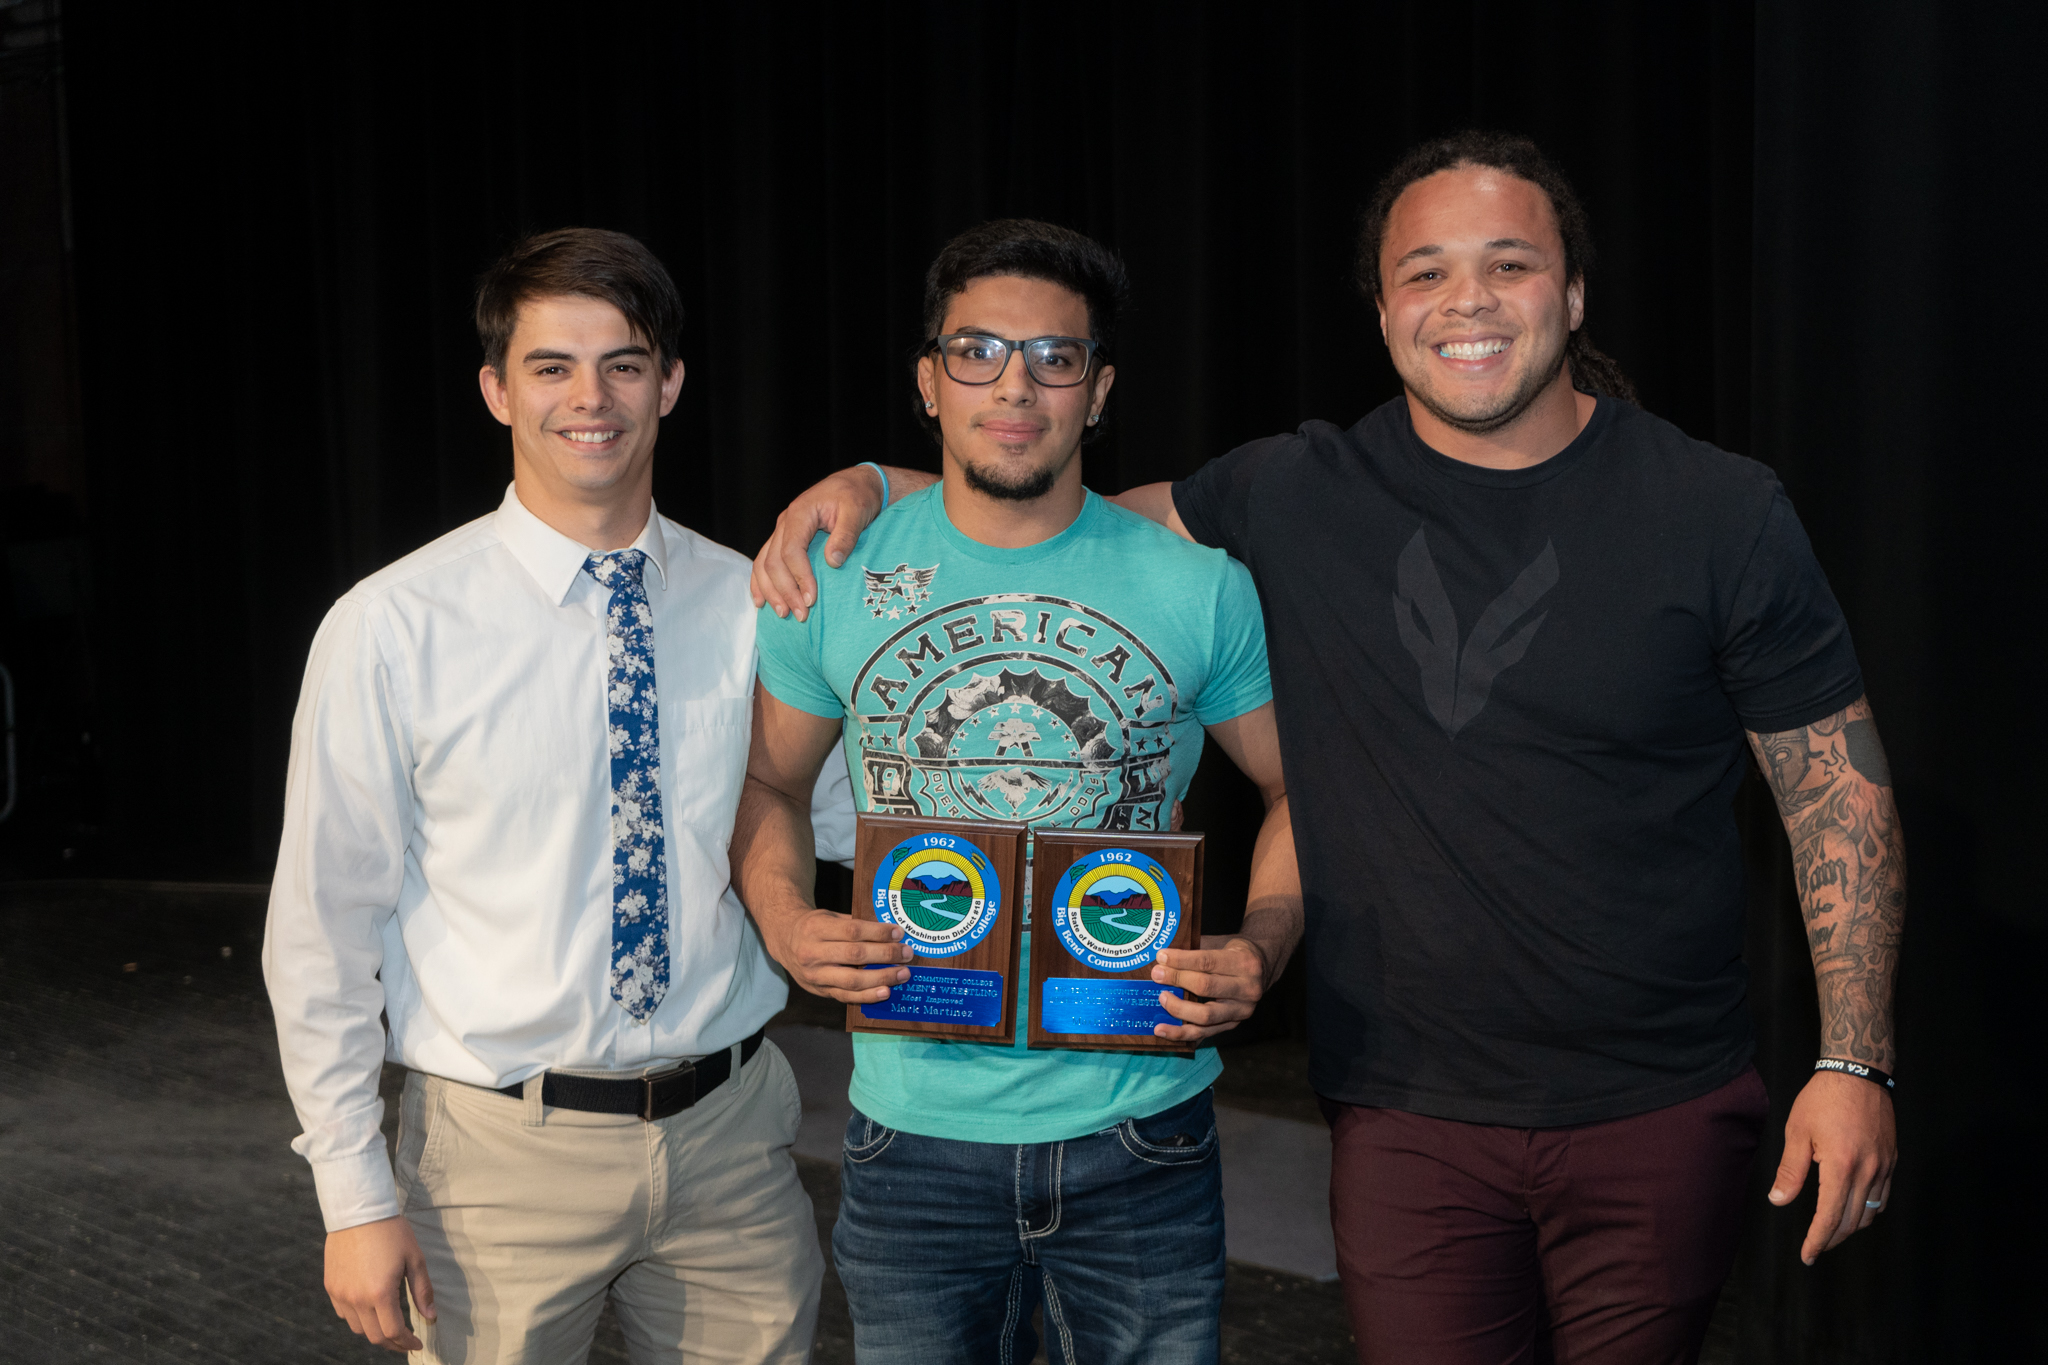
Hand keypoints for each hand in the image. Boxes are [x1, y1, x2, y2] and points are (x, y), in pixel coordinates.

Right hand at [325, 1215, 434, 1351]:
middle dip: (393, 1343)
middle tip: (405, 1341)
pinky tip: (370, 1310)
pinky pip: (344, 1314)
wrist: (358, 1211)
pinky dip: (358, 1319)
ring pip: (357, 1328)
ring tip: (389, 1325)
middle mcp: (357, 1299)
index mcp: (380, 1293)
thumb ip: (422, 1290)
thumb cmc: (391, 1231)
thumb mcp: (414, 1258)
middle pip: (374, 1336)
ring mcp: (341, 1294)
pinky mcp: (330, 1287)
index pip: (393, 1332)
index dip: (407, 1343)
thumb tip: (431, 1316)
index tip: (417, 1344)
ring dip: (375, 1331)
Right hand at [750, 466, 886, 620]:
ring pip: (763, 564)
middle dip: (785, 591)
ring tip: (784, 614)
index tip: (811, 599)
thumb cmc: (858, 496)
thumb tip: (832, 562)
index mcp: (800, 513)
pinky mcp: (784, 540)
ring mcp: (781, 531)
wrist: (855, 484)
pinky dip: (760, 583)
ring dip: (771, 591)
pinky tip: (761, 601)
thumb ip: (846, 535)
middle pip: (773, 561)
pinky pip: (764, 562)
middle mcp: (785, 523)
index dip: (799, 577)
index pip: (791, 551)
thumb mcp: (857, 511)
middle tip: (800, 615)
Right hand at [765, 906, 915, 1001]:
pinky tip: (885, 992)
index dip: (878, 932)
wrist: (784, 941)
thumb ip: (854, 924)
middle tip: (907, 953)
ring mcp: (815, 975)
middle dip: (885, 955)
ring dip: (882, 978)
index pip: (852, 931)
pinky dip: (867, 996)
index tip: (898, 932)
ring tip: (903, 974)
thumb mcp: (829, 917)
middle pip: (855, 955)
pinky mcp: (819, 991)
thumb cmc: (814, 926)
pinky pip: (846, 996)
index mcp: (816, 929)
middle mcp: (813, 953)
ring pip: (852, 980)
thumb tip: (889, 932)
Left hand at [1149, 934, 1270, 1043]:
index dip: (1181, 960)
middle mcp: (1248, 989)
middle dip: (1177, 980)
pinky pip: (1205, 1033)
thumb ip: (1197, 950)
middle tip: (1156, 975)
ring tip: (1160, 1000)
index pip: (1207, 962)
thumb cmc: (1235, 953)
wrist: (1263, 968)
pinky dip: (1183, 1033)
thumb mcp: (1222, 944)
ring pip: (1206, 1015)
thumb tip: (1163, 958)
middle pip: (1206, 987)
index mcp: (1245, 963)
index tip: (1161, 957)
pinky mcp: (1234, 1024)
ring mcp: (1242, 1010)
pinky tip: (1164, 1030)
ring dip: (1178, 1009)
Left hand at [1768, 1071, 1897, 1263]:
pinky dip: (1869, 1210)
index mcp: (1841, 1166)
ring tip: (1831, 1230)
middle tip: (1815, 1247)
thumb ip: (1790, 1170)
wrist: (1858, 1073)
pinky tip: (1854, 1208)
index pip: (1830, 1217)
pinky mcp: (1892, 1160)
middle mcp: (1867, 1171)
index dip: (1817, 1240)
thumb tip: (1779, 1200)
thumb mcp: (1797, 1132)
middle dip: (1832, 1239)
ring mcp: (1884, 1166)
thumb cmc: (1823, 1099)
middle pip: (1852, 1221)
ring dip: (1851, 1226)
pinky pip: (1883, 1196)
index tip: (1807, 1255)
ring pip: (1871, 1212)